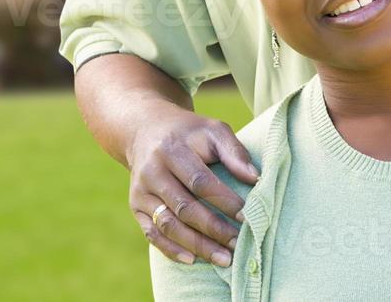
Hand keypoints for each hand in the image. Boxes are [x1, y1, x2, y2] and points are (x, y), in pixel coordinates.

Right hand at [127, 105, 258, 266]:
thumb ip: (234, 152)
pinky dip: (171, 249)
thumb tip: (255, 179)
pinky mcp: (136, 206)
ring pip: (168, 224)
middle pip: (184, 207)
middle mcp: (152, 171)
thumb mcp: (212, 130)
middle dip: (214, 229)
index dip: (224, 201)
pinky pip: (152, 233)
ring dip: (196, 245)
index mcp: (171, 149)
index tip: (247, 217)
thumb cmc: (188, 133)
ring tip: (223, 259)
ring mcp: (141, 191)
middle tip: (239, 244)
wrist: (144, 129)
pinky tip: (192, 260)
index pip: (200, 181)